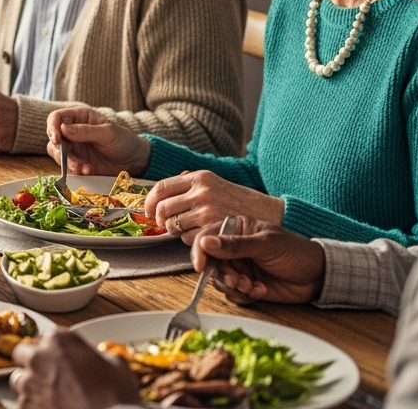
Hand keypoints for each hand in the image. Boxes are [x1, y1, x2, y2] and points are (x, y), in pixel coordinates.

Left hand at [10, 329, 141, 408]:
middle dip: (32, 361)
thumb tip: (98, 359)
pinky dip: (33, 405)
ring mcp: (30, 383)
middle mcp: (39, 357)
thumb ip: (98, 354)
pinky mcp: (27, 406)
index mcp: (58, 339)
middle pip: (22, 353)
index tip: (59, 356)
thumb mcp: (115, 363)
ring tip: (47, 394)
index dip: (53, 348)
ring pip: (18, 379)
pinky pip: (23, 403)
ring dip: (29, 384)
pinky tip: (49, 407)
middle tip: (47, 373)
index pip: (46, 336)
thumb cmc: (115, 393)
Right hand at [45, 107, 150, 176]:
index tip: (57, 139)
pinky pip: (68, 167)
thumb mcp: (108, 133)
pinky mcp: (77, 163)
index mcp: (80, 118)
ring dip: (68, 163)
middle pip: (54, 139)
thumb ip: (86, 131)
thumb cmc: (124, 141)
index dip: (52, 127)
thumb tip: (63, 129)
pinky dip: (76, 170)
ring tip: (84, 167)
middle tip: (72, 160)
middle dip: (60, 151)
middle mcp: (73, 132)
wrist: (134, 161)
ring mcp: (75, 148)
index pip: (56, 118)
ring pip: (58, 155)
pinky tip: (89, 170)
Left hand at [145, 171, 284, 243]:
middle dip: (161, 220)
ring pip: (173, 226)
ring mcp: (207, 210)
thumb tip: (158, 196)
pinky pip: (188, 239)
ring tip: (191, 229)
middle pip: (163, 209)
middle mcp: (201, 192)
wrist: (269, 213)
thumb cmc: (239, 201)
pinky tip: (204, 235)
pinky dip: (191, 241)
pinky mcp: (213, 229)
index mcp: (199, 177)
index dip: (149, 202)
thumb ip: (189, 187)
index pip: (161, 188)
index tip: (148, 211)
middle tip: (168, 225)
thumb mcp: (214, 184)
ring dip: (177, 231)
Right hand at [192, 216, 325, 303]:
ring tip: (252, 286)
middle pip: (210, 263)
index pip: (206, 238)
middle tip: (238, 280)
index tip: (201, 267)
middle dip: (223, 275)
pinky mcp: (246, 285)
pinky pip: (232, 294)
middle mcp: (233, 248)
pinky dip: (244, 295)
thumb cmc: (296, 252)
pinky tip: (260, 290)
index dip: (200, 253)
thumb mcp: (265, 244)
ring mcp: (239, 267)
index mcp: (236, 229)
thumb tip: (206, 243)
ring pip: (219, 281)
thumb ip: (235, 245)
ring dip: (234, 286)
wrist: (318, 276)